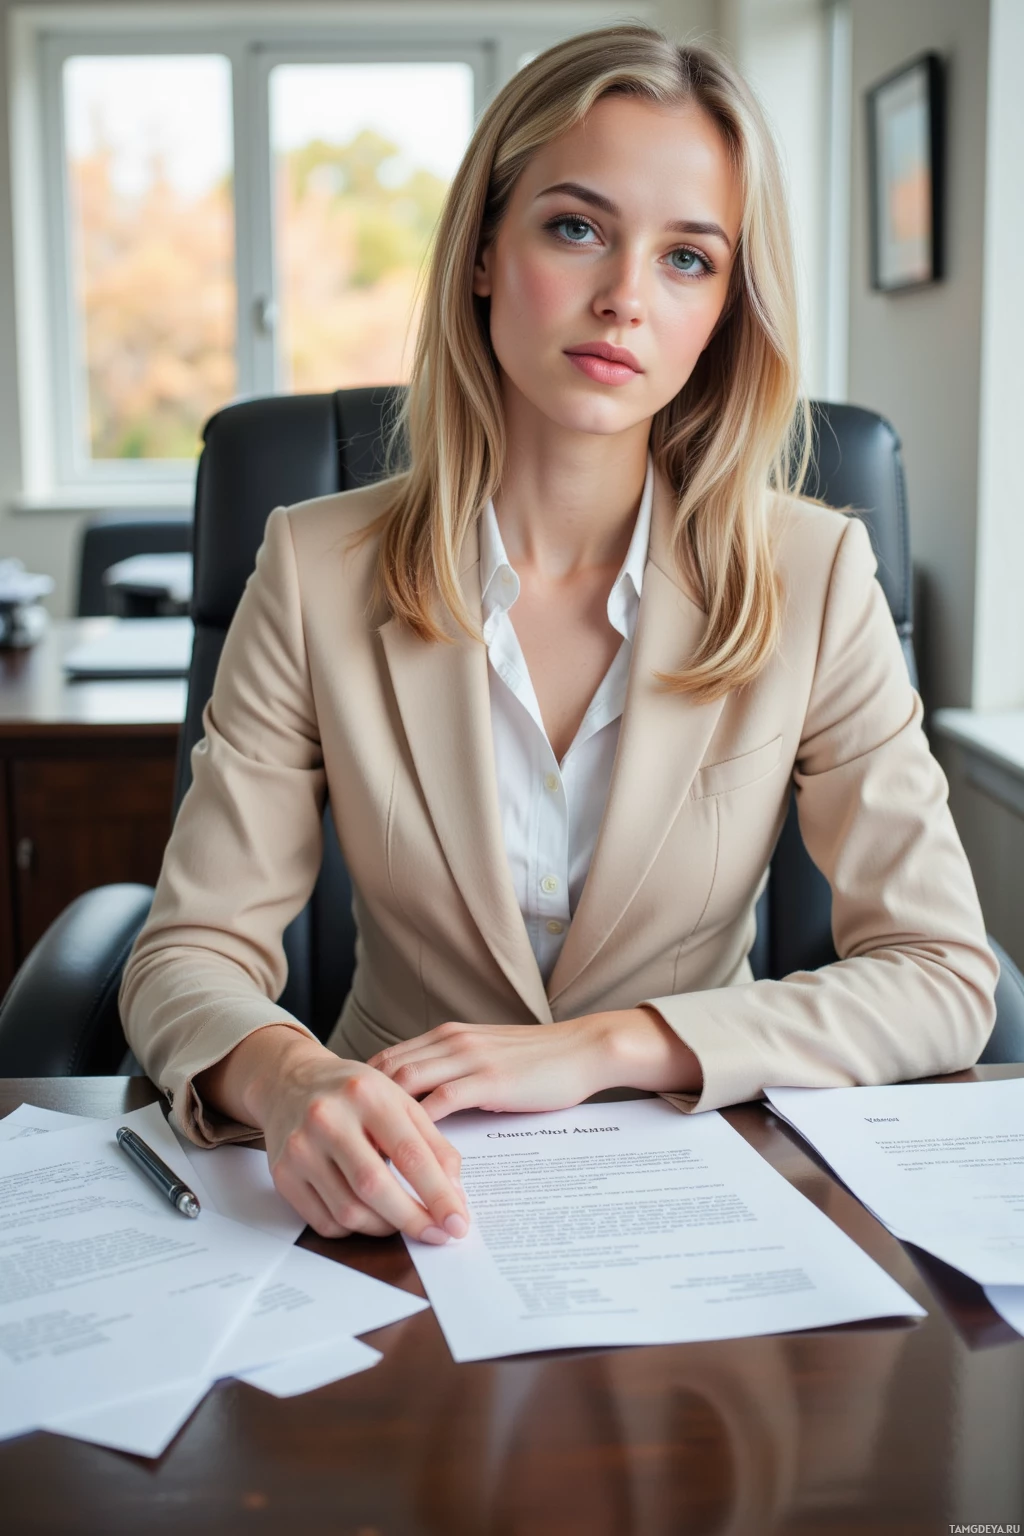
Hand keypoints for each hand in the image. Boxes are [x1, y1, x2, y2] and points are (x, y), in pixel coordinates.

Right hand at [197, 1025, 468, 1243]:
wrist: (291, 1081)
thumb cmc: (354, 1094)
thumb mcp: (400, 1101)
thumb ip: (433, 1144)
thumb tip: (455, 1196)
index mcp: (366, 1094)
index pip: (409, 1153)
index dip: (437, 1194)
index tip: (457, 1222)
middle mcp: (328, 1118)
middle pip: (375, 1186)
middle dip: (413, 1219)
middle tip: (438, 1235)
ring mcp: (301, 1147)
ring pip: (349, 1211)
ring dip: (385, 1226)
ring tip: (401, 1218)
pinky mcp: (282, 1173)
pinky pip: (324, 1222)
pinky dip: (353, 1228)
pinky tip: (367, 1213)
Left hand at [368, 1008, 700, 1119]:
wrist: (585, 1048)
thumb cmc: (542, 1059)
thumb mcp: (488, 1056)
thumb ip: (457, 1070)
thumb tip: (429, 1102)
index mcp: (448, 1035)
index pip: (389, 1057)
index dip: (363, 1088)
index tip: (347, 1118)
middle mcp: (450, 1041)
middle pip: (386, 1069)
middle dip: (361, 1105)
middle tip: (345, 1139)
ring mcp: (467, 1058)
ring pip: (405, 1083)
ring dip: (382, 1119)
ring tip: (366, 1152)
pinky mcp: (487, 1080)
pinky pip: (439, 1104)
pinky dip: (417, 1130)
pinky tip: (406, 1155)